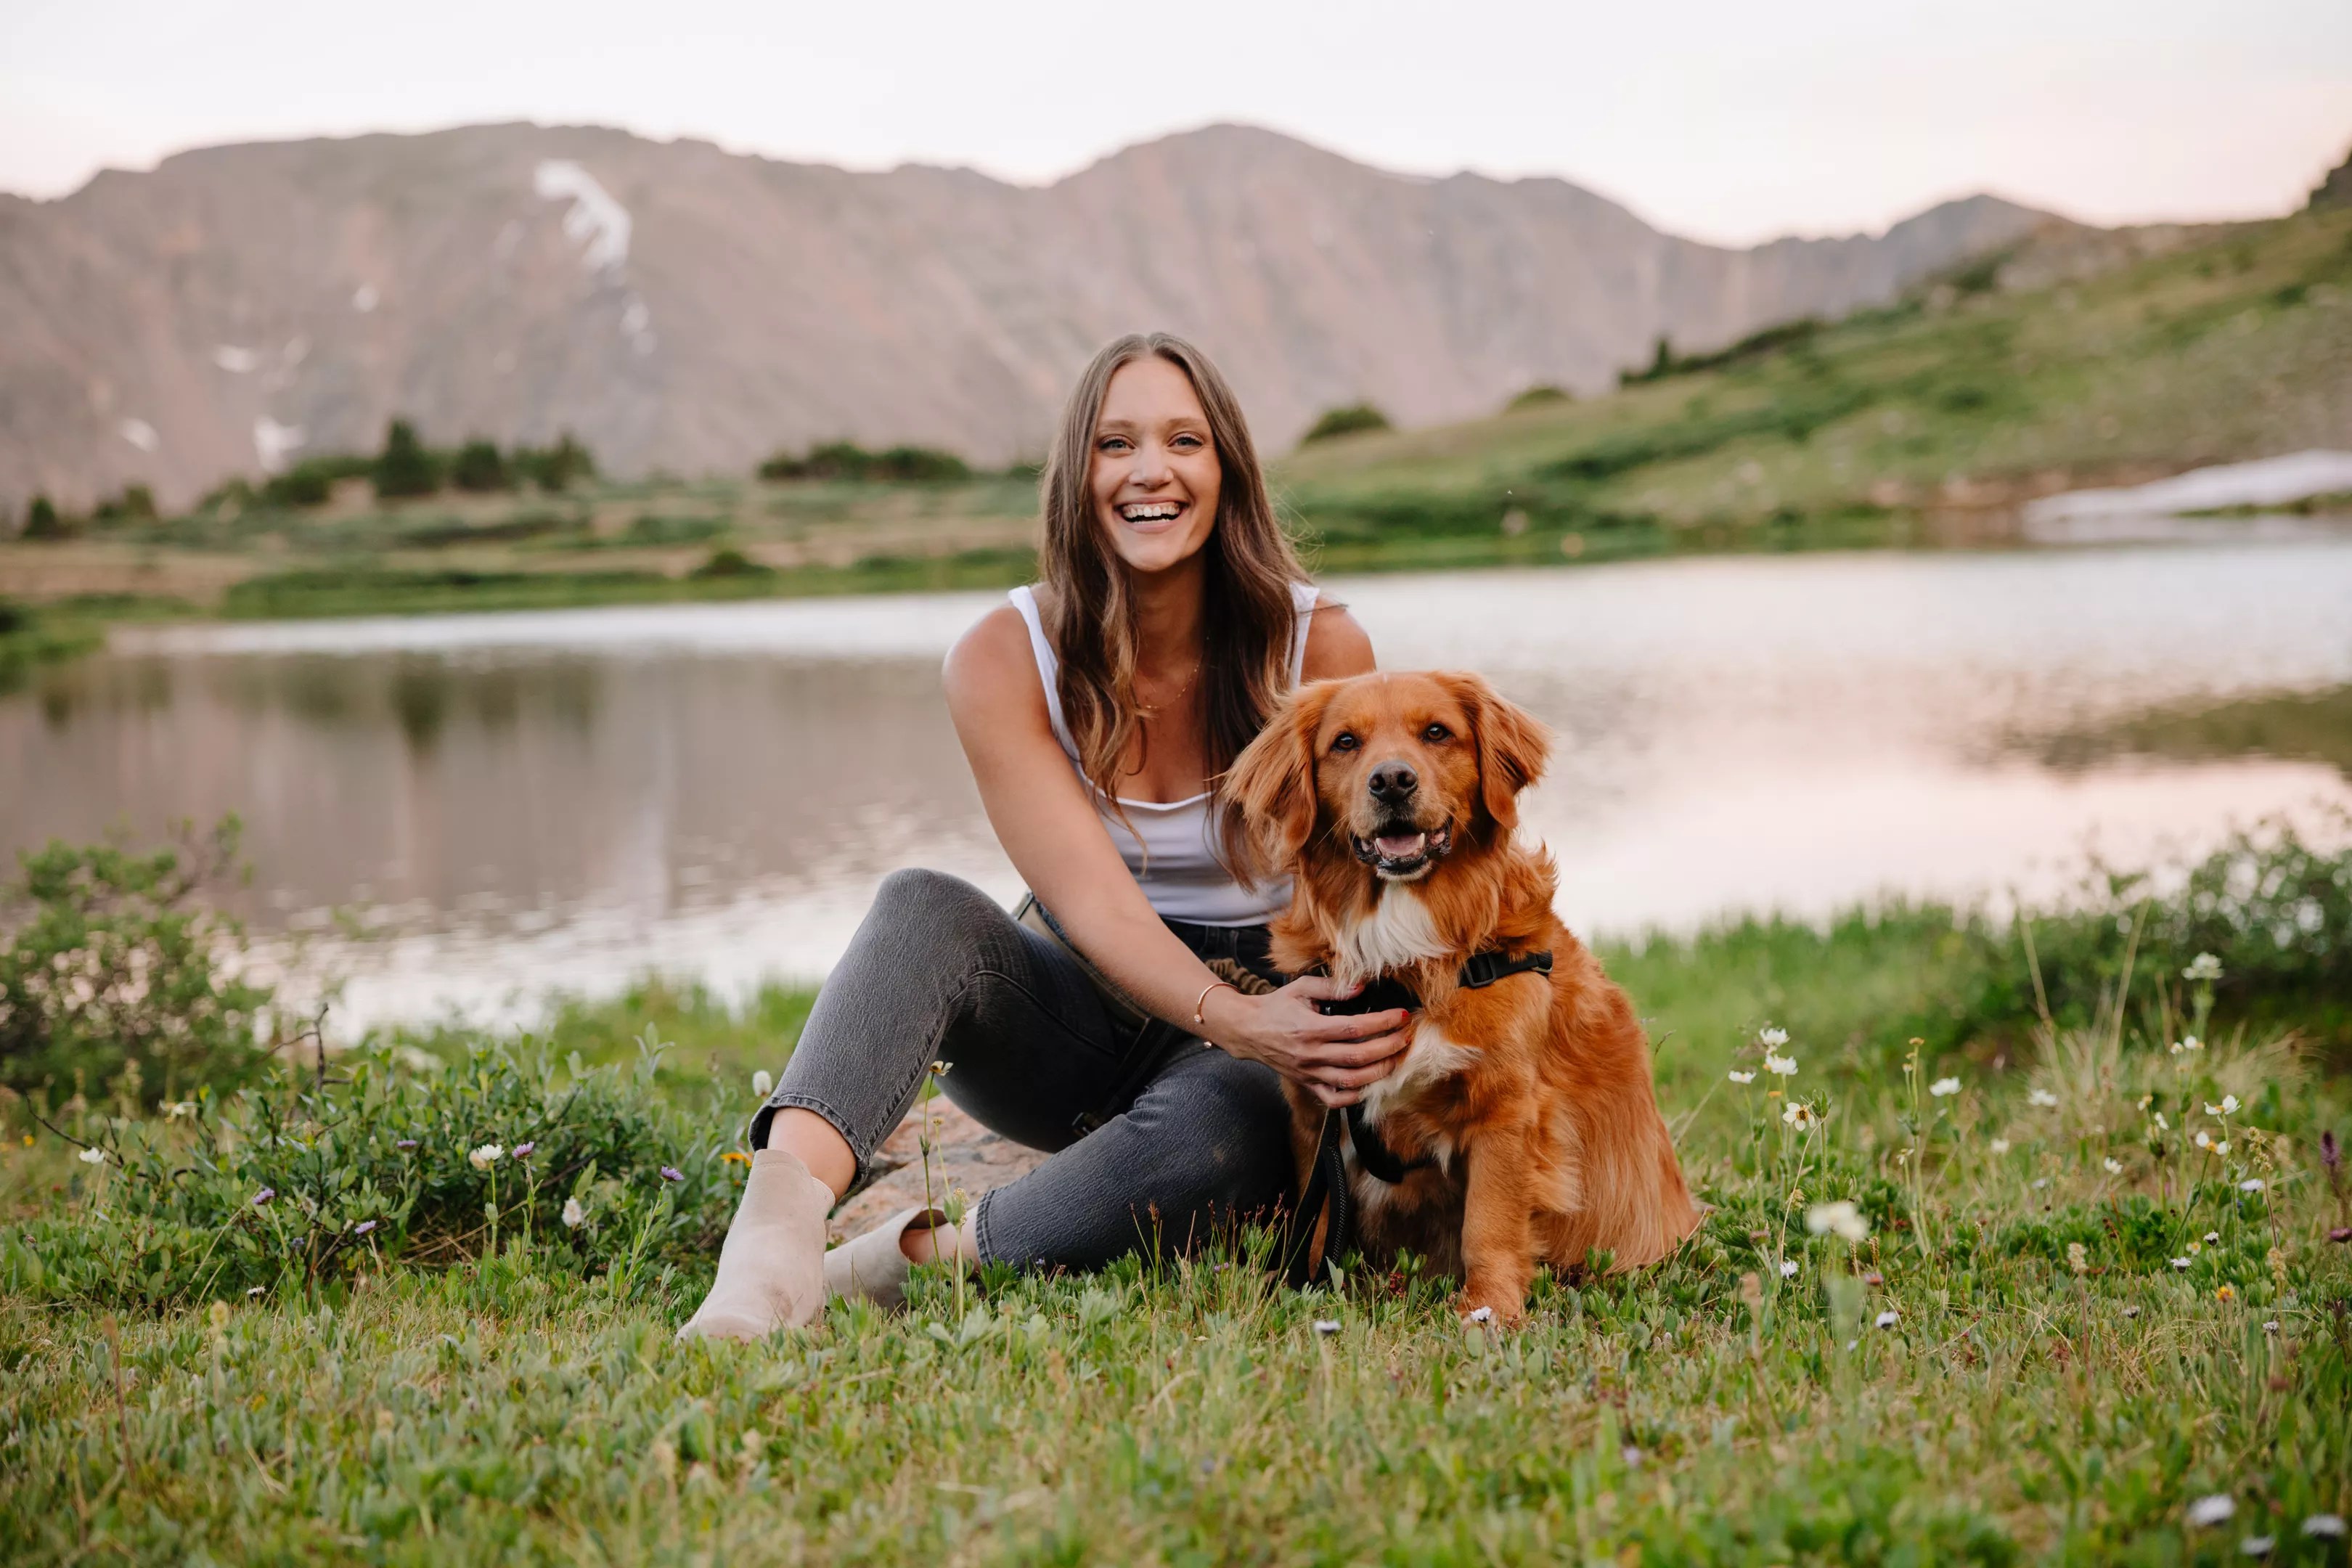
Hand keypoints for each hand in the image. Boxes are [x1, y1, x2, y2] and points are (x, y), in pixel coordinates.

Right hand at [1202, 976, 1412, 1107]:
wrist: (1248, 1030)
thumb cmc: (1276, 1006)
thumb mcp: (1301, 988)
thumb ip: (1333, 987)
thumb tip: (1363, 985)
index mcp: (1311, 1028)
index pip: (1356, 1027)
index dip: (1383, 1022)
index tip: (1402, 1015)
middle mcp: (1312, 1054)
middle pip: (1359, 1056)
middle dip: (1389, 1046)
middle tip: (1406, 1036)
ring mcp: (1310, 1072)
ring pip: (1352, 1080)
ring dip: (1380, 1071)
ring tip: (1397, 1058)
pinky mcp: (1307, 1084)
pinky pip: (1334, 1099)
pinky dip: (1355, 1095)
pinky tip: (1370, 1083)